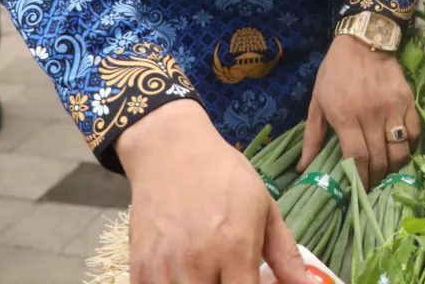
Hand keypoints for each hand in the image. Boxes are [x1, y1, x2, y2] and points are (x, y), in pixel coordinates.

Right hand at [115, 100, 307, 283]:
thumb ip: (285, 255)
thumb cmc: (224, 176)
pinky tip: (183, 275)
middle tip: (230, 276)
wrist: (172, 152)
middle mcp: (199, 263)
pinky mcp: (139, 268)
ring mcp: (165, 268)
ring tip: (209, 274)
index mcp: (235, 248)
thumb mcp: (264, 208)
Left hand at [300, 33, 419, 188]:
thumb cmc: (335, 72)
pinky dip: (410, 146)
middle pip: (380, 158)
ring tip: (388, 173)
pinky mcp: (408, 100)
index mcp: (346, 116)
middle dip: (376, 178)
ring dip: (394, 167)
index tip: (359, 191)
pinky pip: (414, 132)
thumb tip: (303, 169)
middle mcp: (371, 115)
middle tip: (373, 186)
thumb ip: (312, 136)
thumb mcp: (317, 102)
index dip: (360, 179)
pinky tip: (402, 151)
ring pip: (400, 150)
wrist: (364, 40)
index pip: (357, 158)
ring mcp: (393, 107)